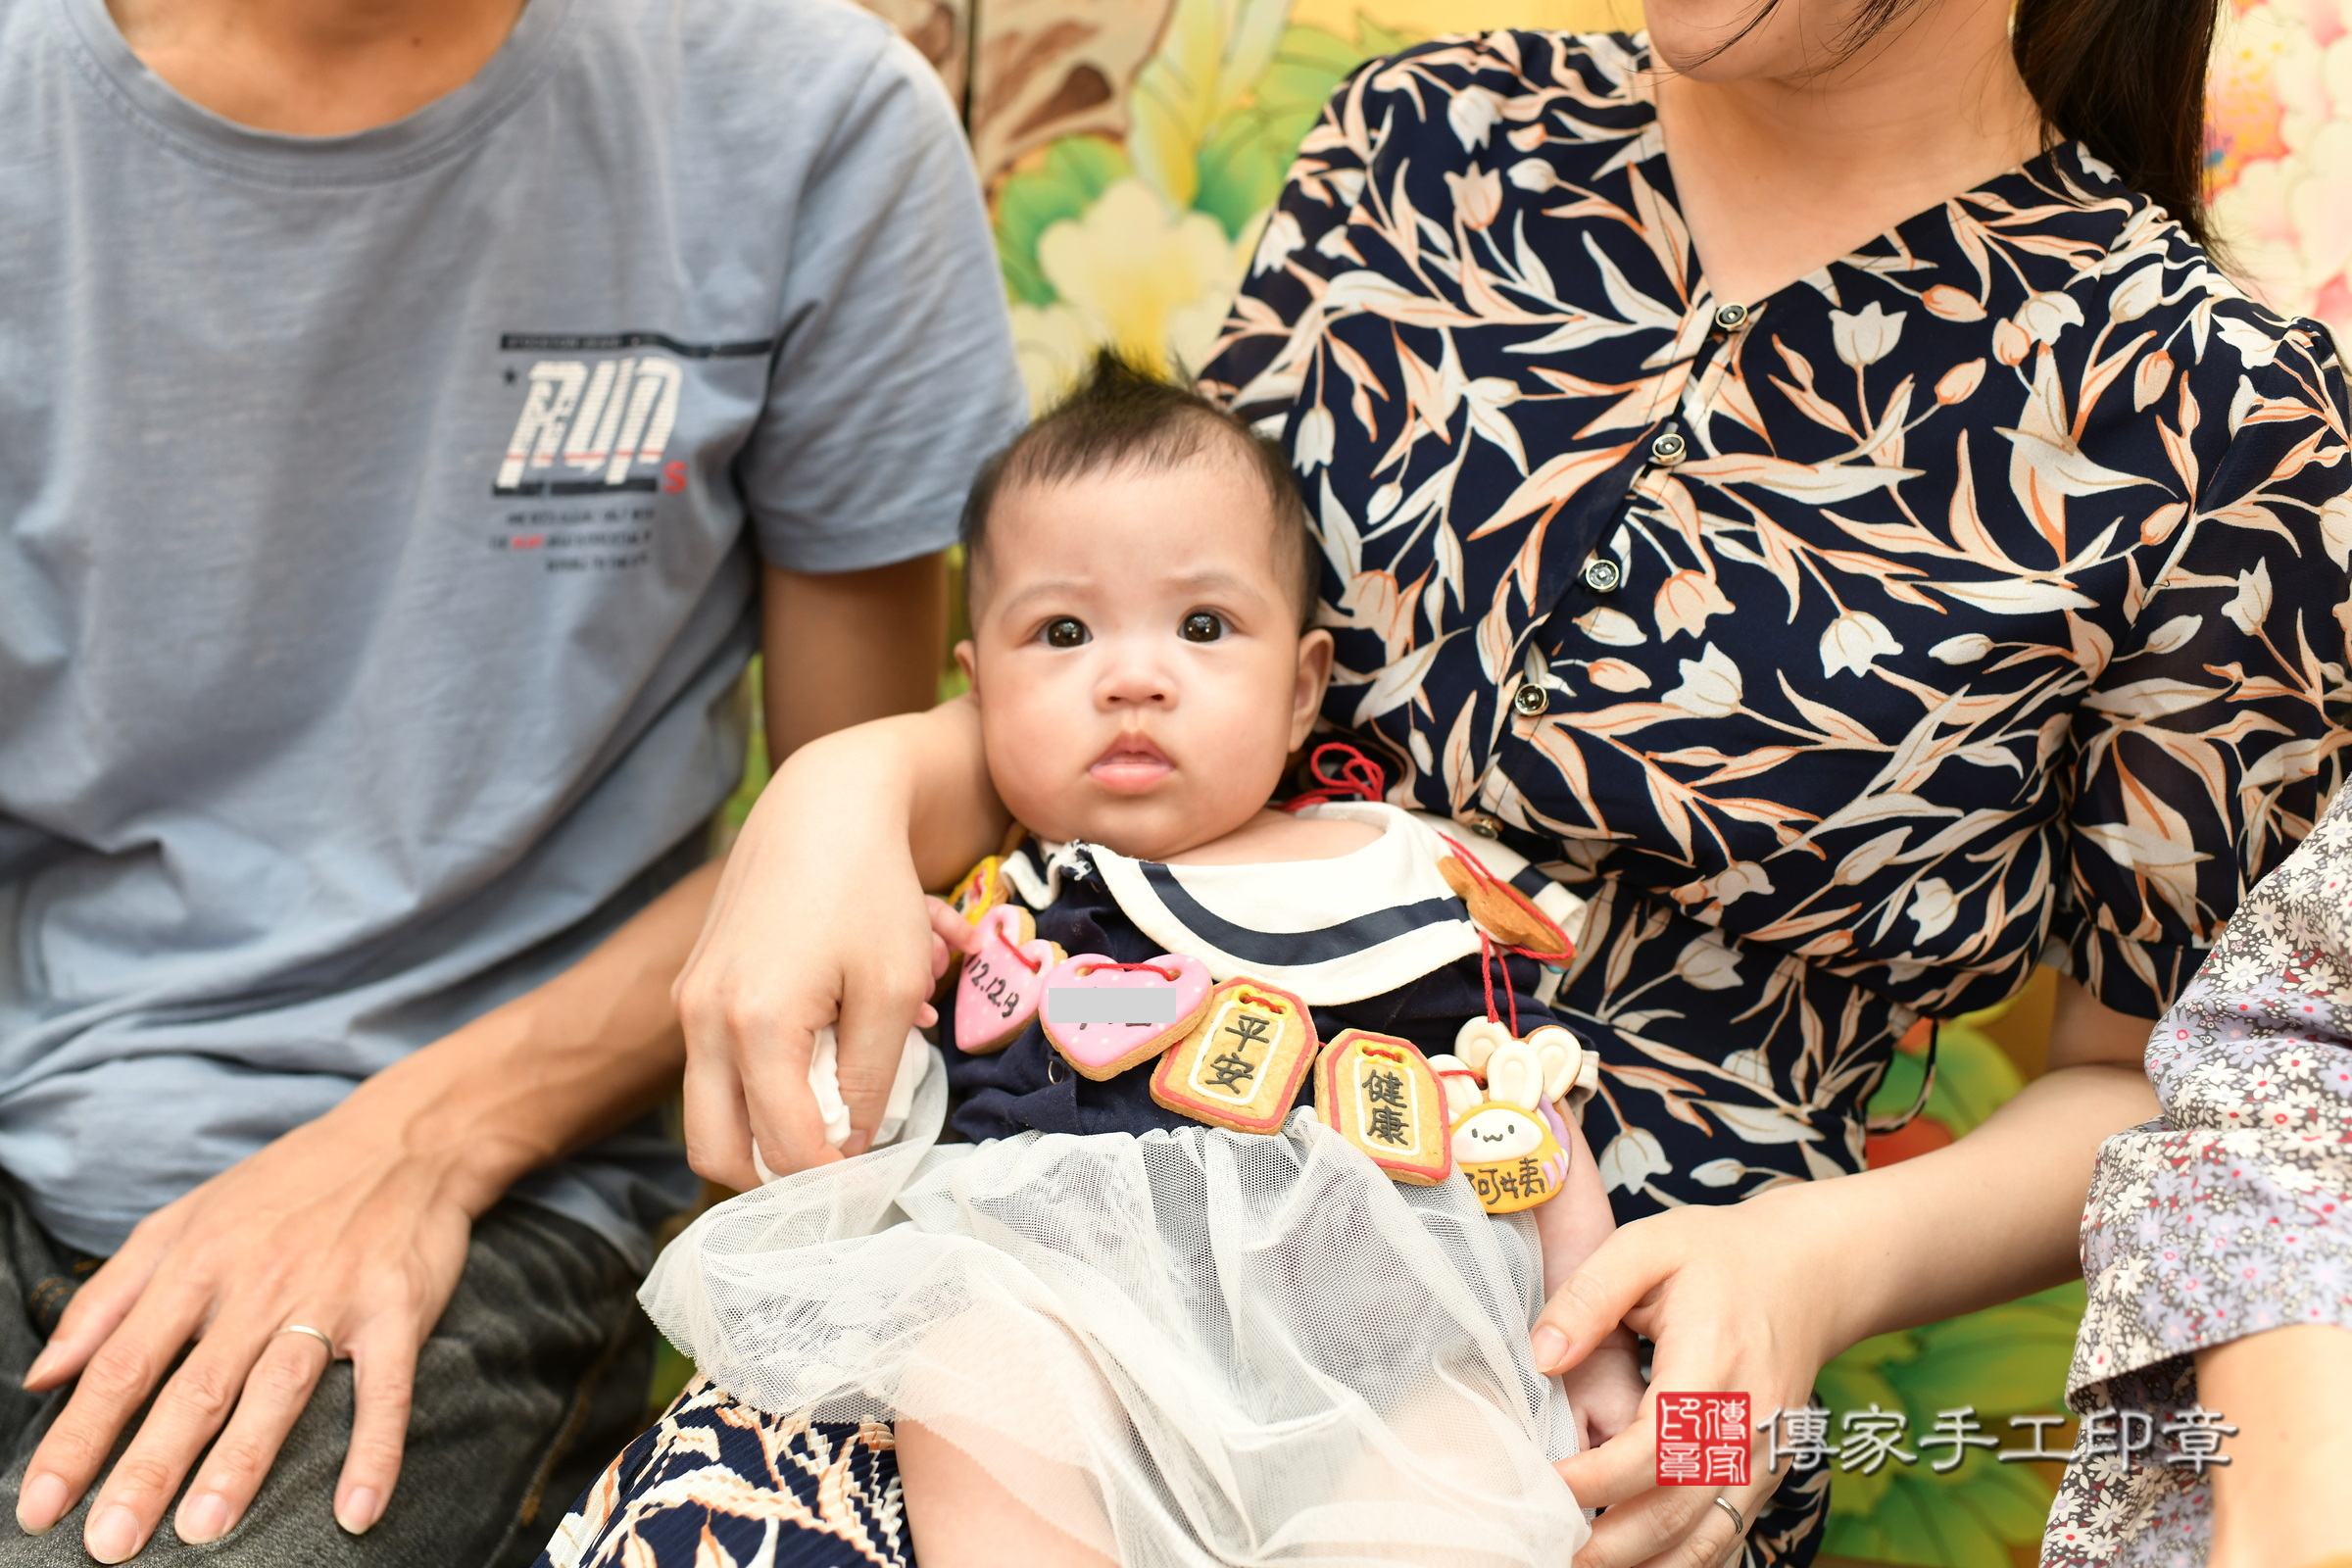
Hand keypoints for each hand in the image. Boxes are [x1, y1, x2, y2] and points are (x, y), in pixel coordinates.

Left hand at [14, 1107, 471, 1560]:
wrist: (405, 1138)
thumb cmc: (285, 1186)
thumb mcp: (183, 1221)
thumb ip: (108, 1296)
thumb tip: (41, 1375)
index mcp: (197, 1264)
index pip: (123, 1363)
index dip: (78, 1437)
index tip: (40, 1506)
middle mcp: (259, 1284)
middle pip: (194, 1387)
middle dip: (147, 1467)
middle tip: (111, 1542)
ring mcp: (332, 1296)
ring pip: (278, 1389)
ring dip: (242, 1461)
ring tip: (204, 1529)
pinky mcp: (398, 1309)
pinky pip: (385, 1390)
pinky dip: (374, 1450)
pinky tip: (357, 1509)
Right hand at [676, 729, 966, 1186]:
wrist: (821, 804)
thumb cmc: (869, 888)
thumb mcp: (893, 988)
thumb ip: (872, 1079)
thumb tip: (852, 1146)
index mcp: (754, 1027)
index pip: (784, 1149)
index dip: (832, 1182)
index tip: (872, 1185)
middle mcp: (703, 1020)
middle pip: (717, 1151)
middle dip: (778, 1176)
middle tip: (840, 1167)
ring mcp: (690, 1001)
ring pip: (712, 1111)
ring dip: (773, 1121)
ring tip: (840, 1095)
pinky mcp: (696, 985)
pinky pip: (719, 1061)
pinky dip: (766, 1073)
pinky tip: (829, 1037)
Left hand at [1533, 1191, 1840, 1567]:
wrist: (1810, 1271)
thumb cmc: (1721, 1254)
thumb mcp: (1648, 1246)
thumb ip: (1589, 1296)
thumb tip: (1542, 1357)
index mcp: (1711, 1365)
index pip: (1654, 1448)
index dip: (1596, 1478)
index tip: (1543, 1483)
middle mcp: (1747, 1424)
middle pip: (1678, 1511)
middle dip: (1611, 1545)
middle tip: (1546, 1548)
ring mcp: (1764, 1456)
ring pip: (1706, 1539)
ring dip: (1644, 1564)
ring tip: (1579, 1564)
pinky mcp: (1765, 1472)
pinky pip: (1725, 1534)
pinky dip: (1680, 1560)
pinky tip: (1630, 1561)